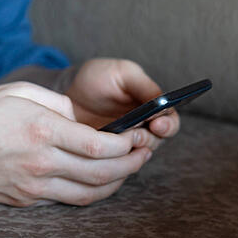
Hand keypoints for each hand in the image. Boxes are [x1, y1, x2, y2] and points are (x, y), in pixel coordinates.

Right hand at [0, 81, 152, 207]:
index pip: (98, 145)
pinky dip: (91, 191)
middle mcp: (40, 162)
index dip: (125, 144)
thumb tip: (80, 118)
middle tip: (144, 152)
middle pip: (100, 173)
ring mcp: (33, 186)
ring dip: (116, 182)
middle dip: (130, 164)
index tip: (137, 135)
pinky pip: (67, 199)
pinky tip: (100, 179)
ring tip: (130, 168)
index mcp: (41, 130)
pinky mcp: (26, 200)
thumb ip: (56, 102)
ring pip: (88, 193)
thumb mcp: (17, 90)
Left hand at [64, 58, 180, 152]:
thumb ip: (145, 86)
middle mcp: (143, 126)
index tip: (157, 123)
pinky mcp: (108, 154)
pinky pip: (119, 163)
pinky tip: (105, 149)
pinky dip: (115, 158)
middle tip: (136, 133)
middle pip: (158, 140)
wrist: (67, 91)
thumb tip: (164, 102)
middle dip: (149, 138)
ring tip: (118, 137)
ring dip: (132, 148)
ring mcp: (126, 142)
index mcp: (152, 106)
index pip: (170, 120)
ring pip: (139, 154)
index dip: (168, 125)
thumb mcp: (123, 73)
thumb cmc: (97, 78)